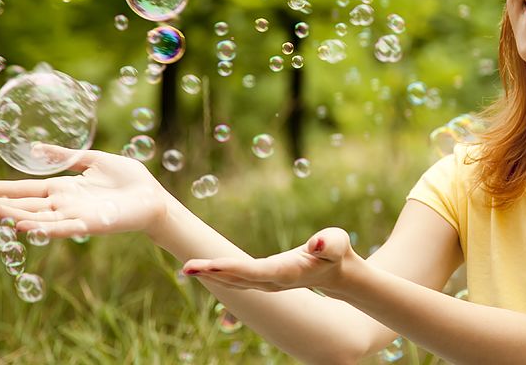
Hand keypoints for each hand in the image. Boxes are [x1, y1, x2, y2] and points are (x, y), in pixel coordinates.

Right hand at [0, 144, 168, 237]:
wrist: (153, 198)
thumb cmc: (128, 180)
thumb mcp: (94, 161)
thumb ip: (66, 157)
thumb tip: (36, 148)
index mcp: (63, 189)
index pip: (24, 190)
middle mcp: (64, 205)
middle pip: (24, 206)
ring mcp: (75, 216)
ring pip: (38, 219)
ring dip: (14, 217)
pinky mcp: (91, 224)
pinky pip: (64, 228)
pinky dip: (44, 228)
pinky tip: (25, 227)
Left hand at [182, 227, 357, 295]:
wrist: (339, 274)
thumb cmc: (336, 253)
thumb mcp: (338, 242)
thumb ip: (330, 243)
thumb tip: (317, 243)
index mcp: (286, 273)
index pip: (254, 271)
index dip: (231, 268)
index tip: (209, 265)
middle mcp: (273, 282)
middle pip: (237, 279)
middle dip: (212, 273)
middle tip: (186, 266)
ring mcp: (267, 284)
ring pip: (234, 282)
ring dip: (211, 275)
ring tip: (188, 267)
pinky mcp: (264, 280)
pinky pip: (237, 280)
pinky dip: (219, 275)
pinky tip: (205, 270)